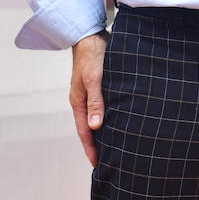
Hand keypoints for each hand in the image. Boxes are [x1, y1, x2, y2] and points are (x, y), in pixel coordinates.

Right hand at [69, 31, 107, 165]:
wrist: (91, 34)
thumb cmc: (92, 55)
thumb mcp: (94, 79)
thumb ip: (95, 101)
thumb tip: (95, 126)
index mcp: (78, 101)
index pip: (84, 131)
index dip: (91, 148)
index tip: (98, 165)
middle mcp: (84, 100)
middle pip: (90, 129)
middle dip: (98, 145)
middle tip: (109, 163)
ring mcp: (91, 94)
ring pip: (97, 119)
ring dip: (105, 133)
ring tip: (116, 148)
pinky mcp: (100, 87)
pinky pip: (104, 108)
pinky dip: (109, 119)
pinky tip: (119, 123)